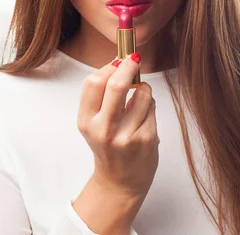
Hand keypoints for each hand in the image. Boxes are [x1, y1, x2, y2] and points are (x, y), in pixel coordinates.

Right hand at [77, 53, 158, 198]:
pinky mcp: (146, 139)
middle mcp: (103, 129)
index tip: (119, 59)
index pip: (93, 83)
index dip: (109, 66)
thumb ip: (102, 94)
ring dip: (143, 89)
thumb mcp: (94, 122)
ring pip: (142, 93)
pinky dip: (150, 106)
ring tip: (139, 100)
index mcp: (86, 121)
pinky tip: (144, 119)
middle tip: (135, 58)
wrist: (120, 182)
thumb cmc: (108, 145)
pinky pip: (152, 107)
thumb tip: (121, 60)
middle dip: (129, 65)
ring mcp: (126, 136)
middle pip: (117, 85)